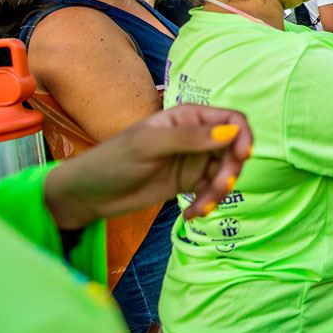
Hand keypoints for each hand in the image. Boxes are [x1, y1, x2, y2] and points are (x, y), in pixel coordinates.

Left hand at [43, 105, 252, 229]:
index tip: (242, 157)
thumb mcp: (149, 146)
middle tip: (217, 189)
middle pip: (233, 149)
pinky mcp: (189, 183)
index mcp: (188, 117)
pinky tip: (192, 215)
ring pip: (225, 173)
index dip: (243, 135)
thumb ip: (190, 138)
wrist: (89, 194)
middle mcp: (196, 136)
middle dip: (230, 171)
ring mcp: (194, 160)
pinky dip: (207, 204)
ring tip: (200, 209)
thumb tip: (232, 132)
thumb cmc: (112, 160)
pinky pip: (211, 192)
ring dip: (219, 192)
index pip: (231, 119)